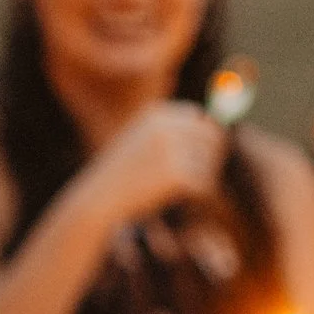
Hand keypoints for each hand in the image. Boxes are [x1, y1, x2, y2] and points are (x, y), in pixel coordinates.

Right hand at [86, 101, 227, 231]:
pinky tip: (173, 199)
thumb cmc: (119, 175)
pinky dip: (195, 195)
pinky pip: (204, 184)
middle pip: (212, 136)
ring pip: (210, 163)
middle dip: (210, 157)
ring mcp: (173, 150)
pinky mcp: (178, 175)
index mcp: (157, 114)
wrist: (99, 198)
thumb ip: (173, 134)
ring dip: (200, 178)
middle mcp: (167, 126)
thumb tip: (215, 129)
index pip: (199, 117)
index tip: (200, 154)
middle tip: (198, 176)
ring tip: (173, 189)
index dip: (203, 137)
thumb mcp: (140, 143)